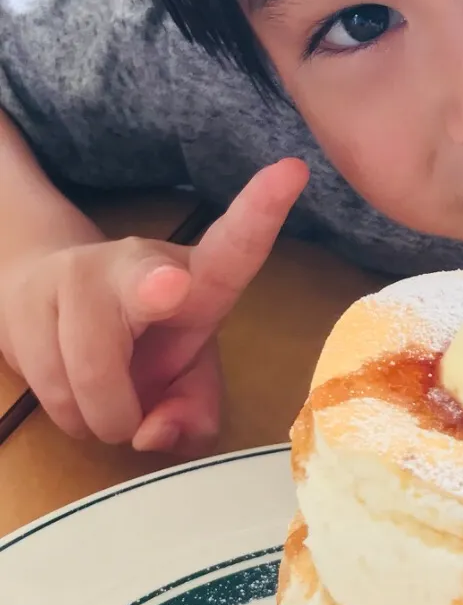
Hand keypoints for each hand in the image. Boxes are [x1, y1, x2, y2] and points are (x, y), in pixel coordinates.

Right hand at [0, 158, 308, 452]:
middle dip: (135, 355)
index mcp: (196, 278)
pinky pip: (48, 386)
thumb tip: (151, 433)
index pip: (233, 246)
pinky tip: (74, 396)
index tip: (292, 172)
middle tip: (134, 401)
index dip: (260, 213)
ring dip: (98, 416)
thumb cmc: (145, 350)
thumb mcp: (185, 384)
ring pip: (85, 373)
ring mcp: (70, 275)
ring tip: (105, 404)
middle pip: (140, 298)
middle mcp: (131, 263)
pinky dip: (67, 415)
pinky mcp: (19, 302)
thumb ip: (192, 417)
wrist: (51, 312)